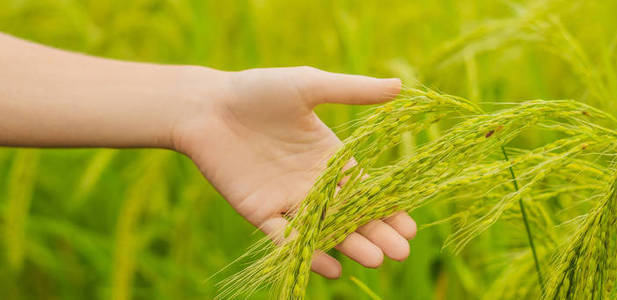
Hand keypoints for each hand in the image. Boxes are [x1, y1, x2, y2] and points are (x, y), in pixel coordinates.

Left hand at [173, 66, 416, 277]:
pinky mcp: (260, 212)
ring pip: (324, 229)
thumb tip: (399, 87)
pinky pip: (286, 238)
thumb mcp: (309, 86)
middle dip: (377, 233)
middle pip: (351, 215)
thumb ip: (352, 91)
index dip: (388, 208)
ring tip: (374, 259)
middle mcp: (314, 184)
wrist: (206, 106)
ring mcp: (288, 201)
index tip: (410, 224)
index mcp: (331, 158)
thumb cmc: (257, 90)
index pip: (367, 189)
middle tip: (400, 252)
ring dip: (349, 245)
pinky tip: (329, 267)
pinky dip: (305, 253)